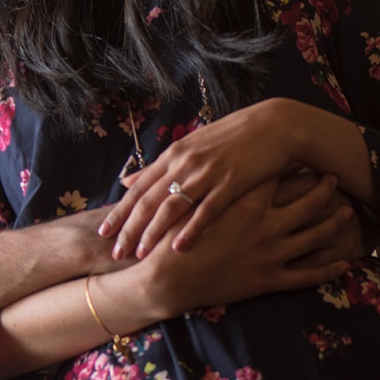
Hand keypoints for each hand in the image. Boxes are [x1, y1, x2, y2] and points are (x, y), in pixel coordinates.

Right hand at [88, 170, 359, 334]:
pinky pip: (308, 275)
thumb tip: (196, 158)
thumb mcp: (186, 200)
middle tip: (335, 179)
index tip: (306, 156)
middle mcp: (264, 225)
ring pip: (314, 236)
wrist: (167, 278)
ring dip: (334, 224)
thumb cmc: (173, 236)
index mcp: (246, 202)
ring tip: (348, 212)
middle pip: (306, 203)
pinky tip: (345, 263)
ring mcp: (270, 253)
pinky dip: (328, 269)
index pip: (280, 177)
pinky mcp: (269, 279)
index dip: (295, 165)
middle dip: (324, 190)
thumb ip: (202, 179)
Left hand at [100, 98, 375, 258]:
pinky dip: (191, 229)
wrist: (276, 125)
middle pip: (148, 200)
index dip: (119, 211)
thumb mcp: (192, 147)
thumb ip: (159, 168)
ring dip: (154, 232)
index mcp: (174, 154)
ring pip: (171, 207)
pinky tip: (179, 248)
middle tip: (115, 252)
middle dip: (129, 228)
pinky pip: (206, 210)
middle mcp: (185, 162)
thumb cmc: (233, 139)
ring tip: (140, 255)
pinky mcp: (231, 182)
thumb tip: (127, 181)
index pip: (138, 188)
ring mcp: (207, 172)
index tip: (104, 232)